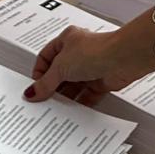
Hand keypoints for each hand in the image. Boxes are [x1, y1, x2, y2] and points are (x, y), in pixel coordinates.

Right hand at [26, 19, 154, 103]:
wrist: (123, 58)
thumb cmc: (94, 51)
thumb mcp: (61, 66)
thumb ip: (45, 82)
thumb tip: (31, 93)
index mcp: (66, 40)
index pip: (46, 56)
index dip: (39, 72)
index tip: (35, 88)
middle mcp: (78, 53)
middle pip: (59, 73)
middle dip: (52, 87)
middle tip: (43, 102)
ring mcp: (90, 68)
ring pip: (73, 86)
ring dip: (65, 97)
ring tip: (55, 110)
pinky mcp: (101, 82)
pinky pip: (86, 96)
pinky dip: (79, 104)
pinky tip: (71, 112)